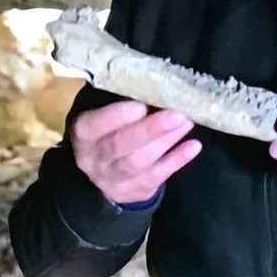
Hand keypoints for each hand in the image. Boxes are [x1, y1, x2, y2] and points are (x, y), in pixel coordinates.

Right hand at [71, 101, 200, 204]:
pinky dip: (176, 160)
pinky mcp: (135, 191)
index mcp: (83, 134)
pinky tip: (193, 146)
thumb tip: (155, 86)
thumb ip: (122, 103)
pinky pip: (157, 176)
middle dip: (150, 130)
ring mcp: (113, 179)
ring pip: (139, 162)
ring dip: (166, 141)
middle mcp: (94, 159)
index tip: (140, 105)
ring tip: (187, 122)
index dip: (115, 117)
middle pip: (119, 145)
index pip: (93, 125)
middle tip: (177, 114)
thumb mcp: (105, 117)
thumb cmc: (110, 131)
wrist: (108, 174)